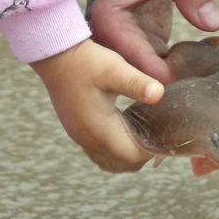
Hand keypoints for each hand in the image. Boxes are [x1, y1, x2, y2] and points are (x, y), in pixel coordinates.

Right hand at [30, 39, 165, 172]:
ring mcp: (79, 135)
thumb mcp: (114, 69)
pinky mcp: (76, 129)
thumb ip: (137, 83)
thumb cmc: (86, 61)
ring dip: (127, 152)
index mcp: (99, 129)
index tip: (164, 133)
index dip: (150, 150)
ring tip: (141, 131)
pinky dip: (114, 147)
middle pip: (122, 164)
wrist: (55, 54)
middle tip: (156, 133)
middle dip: (141, 154)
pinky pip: (99, 151)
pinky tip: (123, 127)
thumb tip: (159, 94)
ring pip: (109, 161)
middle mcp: (87, 139)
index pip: (131, 157)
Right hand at [85, 0, 218, 82]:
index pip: (136, 61)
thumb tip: (214, 23)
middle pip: (141, 75)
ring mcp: (127, 39)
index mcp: (108, 20)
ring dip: (183, 76)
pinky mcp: (143, 37)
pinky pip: (164, 59)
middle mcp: (112, 36)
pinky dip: (186, 62)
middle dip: (175, 84)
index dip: (164, 79)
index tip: (196, 91)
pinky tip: (213, 65)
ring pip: (154, 73)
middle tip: (214, 93)